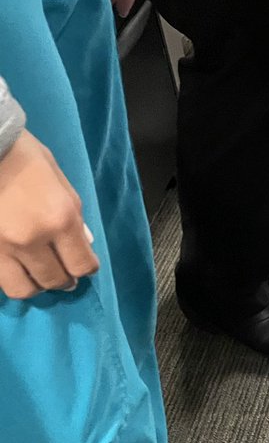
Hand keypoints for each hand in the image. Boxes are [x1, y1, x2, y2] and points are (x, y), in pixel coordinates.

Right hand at [0, 132, 99, 298]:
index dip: (86, 269)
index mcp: (60, 218)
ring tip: (36, 273)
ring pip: (25, 289)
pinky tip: (15, 266)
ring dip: (36, 284)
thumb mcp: (58, 178)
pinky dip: (12, 278)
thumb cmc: (21, 154)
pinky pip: (1, 280)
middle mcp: (33, 239)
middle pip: (56, 280)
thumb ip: (74, 213)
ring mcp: (3, 247)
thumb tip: (85, 243)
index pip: (81, 265)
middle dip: (64, 278)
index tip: (84, 265)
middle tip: (63, 273)